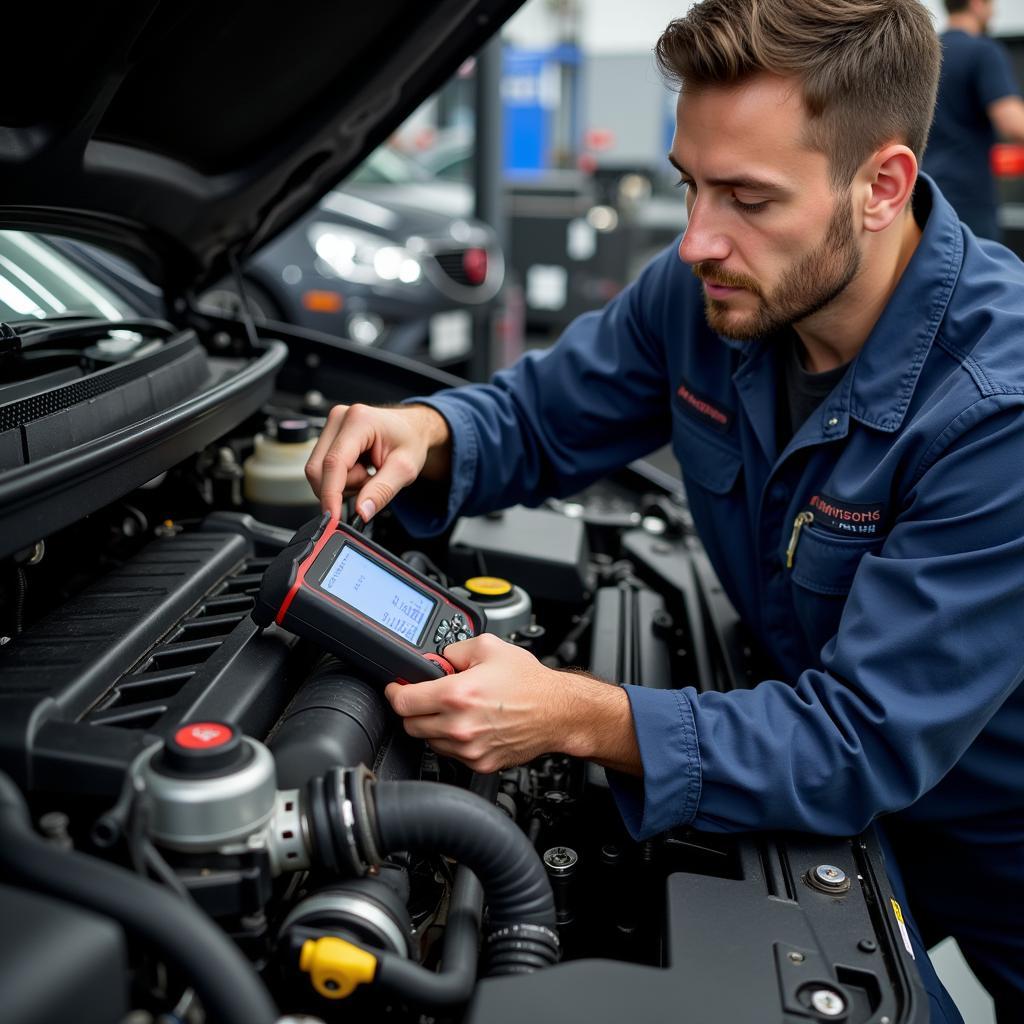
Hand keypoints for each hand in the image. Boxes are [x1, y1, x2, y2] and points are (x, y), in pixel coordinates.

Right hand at [305, 403, 450, 519]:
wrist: (411, 428)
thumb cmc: (410, 441)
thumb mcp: (405, 469)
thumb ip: (382, 491)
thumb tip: (361, 511)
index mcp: (360, 421)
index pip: (334, 463)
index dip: (331, 494)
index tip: (333, 518)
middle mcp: (340, 418)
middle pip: (318, 469)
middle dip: (342, 488)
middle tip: (369, 482)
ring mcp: (331, 425)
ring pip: (318, 472)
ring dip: (343, 484)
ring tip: (367, 474)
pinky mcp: (328, 435)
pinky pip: (322, 469)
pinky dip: (341, 479)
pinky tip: (359, 469)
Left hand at [384, 633, 640, 774]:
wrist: (557, 712)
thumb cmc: (529, 682)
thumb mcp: (488, 647)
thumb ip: (453, 650)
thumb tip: (435, 659)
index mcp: (456, 694)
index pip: (402, 702)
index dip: (396, 691)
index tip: (397, 688)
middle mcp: (459, 725)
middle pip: (410, 724)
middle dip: (414, 708)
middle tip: (426, 697)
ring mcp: (468, 748)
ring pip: (428, 741)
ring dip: (432, 725)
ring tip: (453, 710)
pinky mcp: (479, 763)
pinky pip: (449, 754)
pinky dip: (452, 740)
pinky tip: (468, 725)